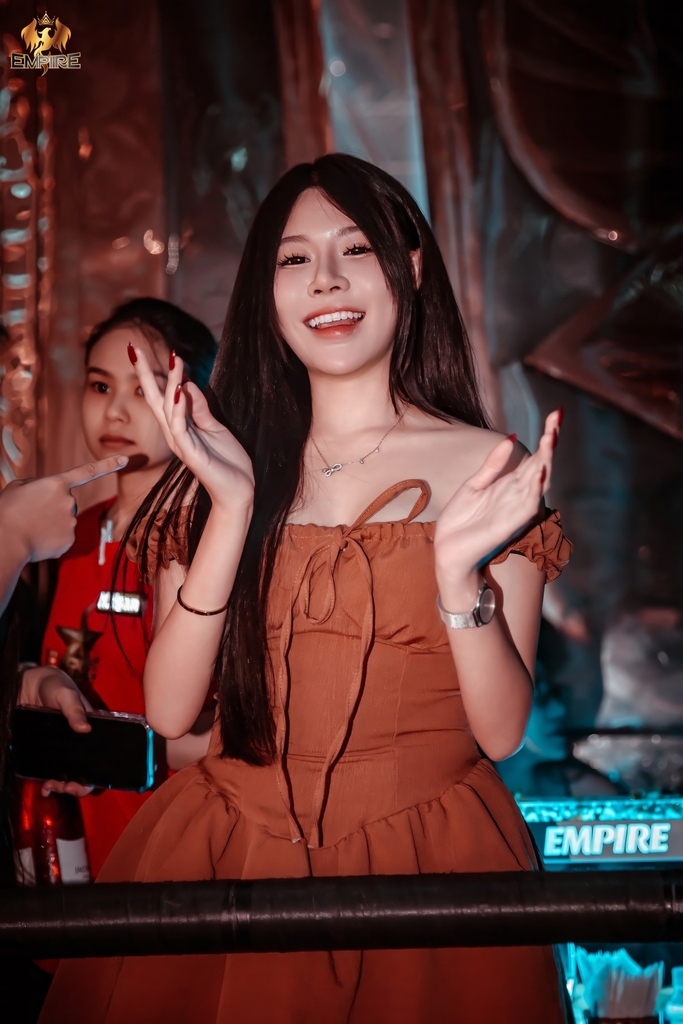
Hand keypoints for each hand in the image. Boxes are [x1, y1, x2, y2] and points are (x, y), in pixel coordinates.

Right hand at [1, 455, 128, 563]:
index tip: (125, 460)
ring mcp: (71, 522)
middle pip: (66, 503)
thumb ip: (38, 486)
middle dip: (52, 508)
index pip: (88, 471)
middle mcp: (69, 501)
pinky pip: (63, 537)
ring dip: (50, 524)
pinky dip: (51, 539)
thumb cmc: (8, 511)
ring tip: (31, 527)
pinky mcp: (70, 540)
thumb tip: (48, 494)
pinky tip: (38, 539)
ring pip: (64, 521)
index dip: (108, 465)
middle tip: (32, 514)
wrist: (6, 540)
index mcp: (56, 484)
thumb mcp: (19, 487)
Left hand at [19, 666, 93, 797]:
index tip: (86, 780)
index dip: (96, 772)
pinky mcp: (48, 752)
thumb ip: (74, 710)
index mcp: (92, 730)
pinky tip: (45, 787)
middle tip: (67, 787)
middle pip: (86, 770)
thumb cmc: (55, 686)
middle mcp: (81, 743)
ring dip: (63, 785)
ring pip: (70, 774)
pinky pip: (52, 770)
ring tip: (52, 787)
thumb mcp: (66, 694)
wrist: (30, 687)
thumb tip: (85, 728)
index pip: (101, 755)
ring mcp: (64, 749)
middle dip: (79, 785)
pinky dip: (50, 782)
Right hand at [129, 345, 253, 512]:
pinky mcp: (191, 454)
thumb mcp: (214, 427)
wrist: (238, 491)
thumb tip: (186, 384)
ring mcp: (181, 444)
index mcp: (179, 426)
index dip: (152, 373)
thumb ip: (199, 407)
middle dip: (145, 373)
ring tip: (173, 359)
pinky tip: (179, 390)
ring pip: (168, 408)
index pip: (160, 395)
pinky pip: (180, 427)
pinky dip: (178, 408)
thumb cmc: (226, 462)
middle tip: (133, 347)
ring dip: (169, 382)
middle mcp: (175, 433)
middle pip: (154, 398)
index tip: (140, 350)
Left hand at [434, 410, 560, 604]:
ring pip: (538, 481)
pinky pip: (528, 504)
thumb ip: (493, 464)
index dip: (545, 435)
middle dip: (550, 442)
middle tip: (556, 419)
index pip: (534, 456)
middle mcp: (517, 495)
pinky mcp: (510, 524)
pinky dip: (536, 488)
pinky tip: (541, 472)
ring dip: (546, 459)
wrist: (448, 551)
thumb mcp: (474, 485)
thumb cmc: (460, 522)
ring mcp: (515, 509)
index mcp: (510, 485)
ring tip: (551, 436)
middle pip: (541, 464)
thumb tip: (511, 437)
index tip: (555, 413)